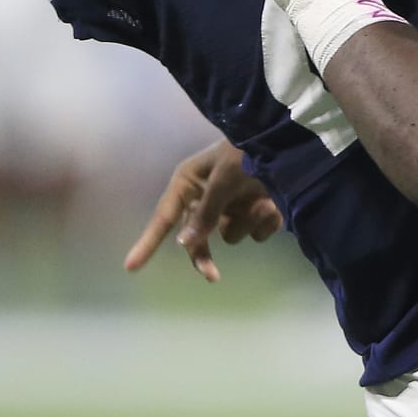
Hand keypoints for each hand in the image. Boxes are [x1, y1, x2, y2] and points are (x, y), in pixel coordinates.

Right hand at [124, 138, 280, 282]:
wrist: (287, 140)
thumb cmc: (246, 151)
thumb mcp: (224, 177)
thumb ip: (206, 212)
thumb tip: (185, 243)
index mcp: (189, 183)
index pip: (163, 218)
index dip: (147, 243)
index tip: (130, 267)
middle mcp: (207, 198)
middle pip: (197, 238)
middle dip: (206, 255)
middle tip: (213, 276)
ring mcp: (233, 206)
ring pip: (232, 234)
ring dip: (247, 222)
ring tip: (262, 201)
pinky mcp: (256, 211)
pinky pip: (257, 232)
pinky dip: (266, 222)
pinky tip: (275, 204)